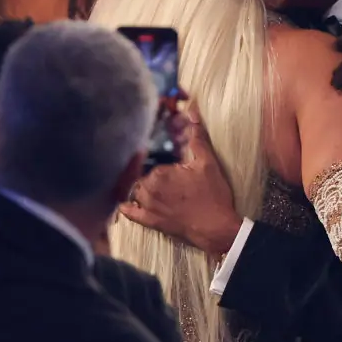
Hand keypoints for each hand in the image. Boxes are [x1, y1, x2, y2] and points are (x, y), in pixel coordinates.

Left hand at [119, 108, 241, 256]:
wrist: (216, 229)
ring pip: (131, 189)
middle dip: (142, 166)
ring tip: (138, 175)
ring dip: (133, 182)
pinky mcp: (150, 222)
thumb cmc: (213, 195)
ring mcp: (147, 206)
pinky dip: (125, 205)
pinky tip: (125, 199)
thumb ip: (197, 137)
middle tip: (151, 163)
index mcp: (160, 172)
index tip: (152, 148)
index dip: (148, 150)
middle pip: (137, 172)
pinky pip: (130, 212)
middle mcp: (148, 189)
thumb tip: (193, 112)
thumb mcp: (208, 162)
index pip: (145, 155)